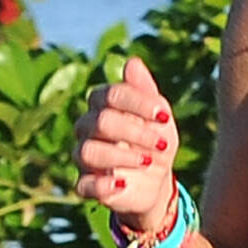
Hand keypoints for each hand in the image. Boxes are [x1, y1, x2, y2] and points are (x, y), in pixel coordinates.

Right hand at [73, 53, 180, 236]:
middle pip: (101, 122)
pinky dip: (101, 186)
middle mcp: (87, 127)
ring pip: (88, 151)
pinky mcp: (87, 185)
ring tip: (147, 162)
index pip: (111, 94)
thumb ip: (145, 92)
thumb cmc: (155, 141)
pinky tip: (123, 184)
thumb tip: (132, 62)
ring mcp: (84, 156)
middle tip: (161, 144)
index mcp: (103, 105)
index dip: (138, 103)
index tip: (164, 116)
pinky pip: (83, 185)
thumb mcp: (159, 118)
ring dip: (121, 156)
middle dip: (135, 132)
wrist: (157, 181)